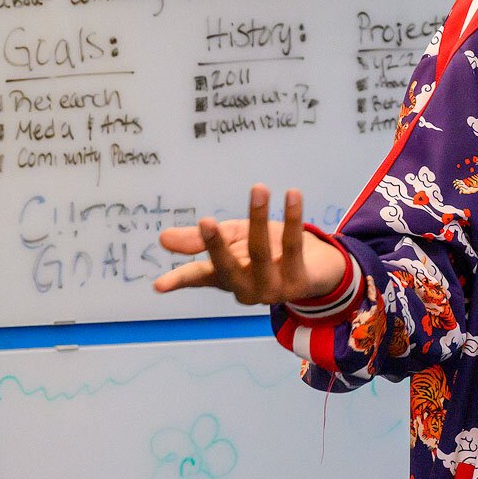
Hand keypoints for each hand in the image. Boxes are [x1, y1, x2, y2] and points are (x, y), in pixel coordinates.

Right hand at [153, 184, 345, 305]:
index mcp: (227, 278)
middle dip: (217, 246)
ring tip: (259, 188)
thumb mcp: (235, 239)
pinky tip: (292, 193)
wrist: (319, 267)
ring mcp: (274, 289)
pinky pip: (294, 245)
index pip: (199, 277)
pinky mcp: (300, 282)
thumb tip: (163, 239)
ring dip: (259, 219)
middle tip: (205, 222)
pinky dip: (292, 218)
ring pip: (261, 253)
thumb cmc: (270, 250)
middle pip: (228, 268)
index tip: (158, 286)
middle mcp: (247, 290)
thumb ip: (204, 238)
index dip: (179, 280)